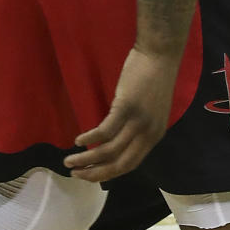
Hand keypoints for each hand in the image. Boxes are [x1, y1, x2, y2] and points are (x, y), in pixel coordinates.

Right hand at [63, 46, 180, 181]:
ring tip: (69, 160)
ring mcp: (137, 122)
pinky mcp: (126, 107)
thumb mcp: (153, 110)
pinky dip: (89, 138)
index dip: (109, 173)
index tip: (92, 175)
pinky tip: (78, 140)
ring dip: (86, 159)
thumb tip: (120, 139)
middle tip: (76, 175)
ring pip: (108, 151)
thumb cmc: (155, 77)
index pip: (130, 165)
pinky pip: (104, 131)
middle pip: (119, 164)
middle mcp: (147, 134)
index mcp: (155, 136)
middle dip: (95, 173)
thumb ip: (140, 127)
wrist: (160, 53)